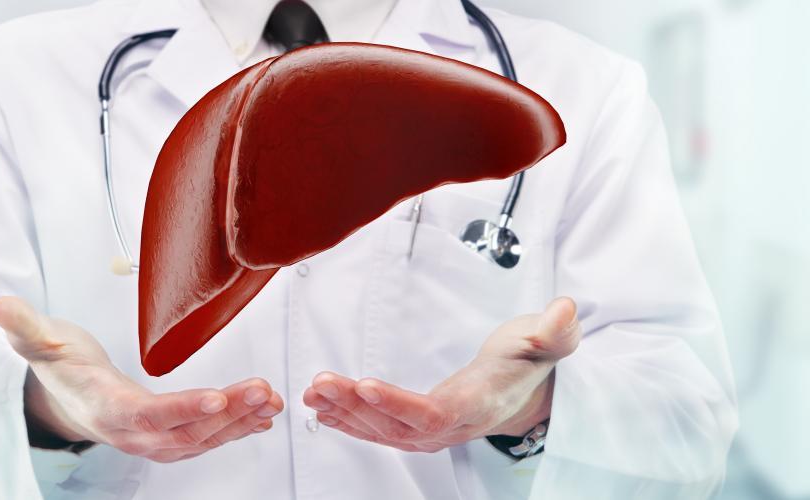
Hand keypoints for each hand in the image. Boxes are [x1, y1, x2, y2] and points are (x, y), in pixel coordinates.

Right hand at [0, 296, 283, 462]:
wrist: (63, 396)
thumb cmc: (59, 367)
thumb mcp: (39, 342)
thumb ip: (24, 328)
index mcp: (104, 408)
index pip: (146, 414)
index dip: (181, 409)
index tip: (216, 398)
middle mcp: (131, 432)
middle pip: (184, 431)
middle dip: (227, 414)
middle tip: (263, 391)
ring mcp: (151, 438)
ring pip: (200, 439)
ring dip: (239, 422)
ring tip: (271, 401)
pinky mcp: (167, 435)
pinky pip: (204, 438)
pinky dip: (235, 428)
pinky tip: (261, 417)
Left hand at [302, 297, 579, 452]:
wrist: (523, 391)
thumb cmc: (525, 362)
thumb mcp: (544, 340)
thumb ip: (552, 331)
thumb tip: (565, 309)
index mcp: (478, 405)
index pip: (434, 413)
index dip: (400, 404)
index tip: (367, 385)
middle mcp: (451, 426)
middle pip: (398, 425)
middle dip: (356, 405)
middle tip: (323, 382)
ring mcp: (431, 431)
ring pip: (382, 430)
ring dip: (344, 412)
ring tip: (313, 391)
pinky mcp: (416, 427)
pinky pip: (379, 431)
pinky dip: (349, 421)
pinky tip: (322, 410)